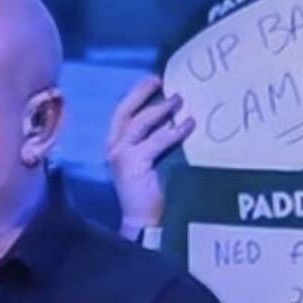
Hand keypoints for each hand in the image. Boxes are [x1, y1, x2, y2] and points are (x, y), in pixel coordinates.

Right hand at [106, 74, 194, 235]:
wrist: (140, 222)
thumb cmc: (147, 195)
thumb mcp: (147, 162)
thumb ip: (153, 142)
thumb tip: (172, 120)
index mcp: (115, 145)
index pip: (123, 113)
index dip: (137, 95)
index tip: (153, 81)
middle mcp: (114, 147)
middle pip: (126, 111)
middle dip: (143, 93)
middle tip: (162, 80)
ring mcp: (121, 155)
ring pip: (141, 123)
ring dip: (161, 109)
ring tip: (179, 100)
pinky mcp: (133, 164)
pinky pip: (157, 141)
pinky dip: (174, 131)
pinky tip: (188, 124)